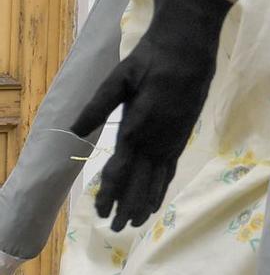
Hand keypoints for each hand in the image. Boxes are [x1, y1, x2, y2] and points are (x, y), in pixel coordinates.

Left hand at [72, 0, 231, 230]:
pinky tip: (158, 197)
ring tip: (136, 222)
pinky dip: (163, 186)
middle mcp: (157, 139)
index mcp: (138, 126)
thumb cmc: (152, 57)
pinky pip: (171, 168)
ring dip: (146, 201)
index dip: (110, 193)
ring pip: (158, 179)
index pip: (121, 169)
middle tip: (115, 227)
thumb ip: (98, 105)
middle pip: (140, 182)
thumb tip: (73, 130)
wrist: (191, 47)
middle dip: (127, 206)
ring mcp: (173, 139)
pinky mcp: (182, 135)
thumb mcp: (119, 77)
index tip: (100, 212)